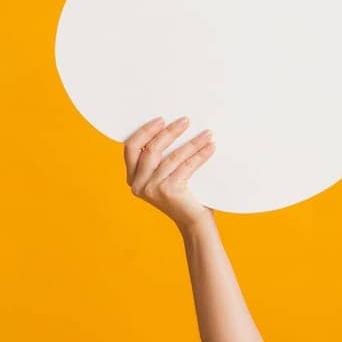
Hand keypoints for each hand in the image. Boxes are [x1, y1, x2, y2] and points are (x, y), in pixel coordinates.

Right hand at [124, 116, 216, 231]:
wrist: (195, 223)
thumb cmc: (185, 196)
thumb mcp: (167, 176)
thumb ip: (162, 160)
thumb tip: (176, 127)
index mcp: (133, 178)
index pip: (131, 148)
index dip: (145, 131)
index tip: (161, 119)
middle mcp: (137, 184)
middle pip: (150, 149)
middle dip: (169, 132)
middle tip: (186, 121)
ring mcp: (151, 188)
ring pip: (172, 156)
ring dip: (192, 142)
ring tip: (208, 133)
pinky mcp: (167, 190)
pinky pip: (186, 165)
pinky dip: (200, 154)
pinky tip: (211, 147)